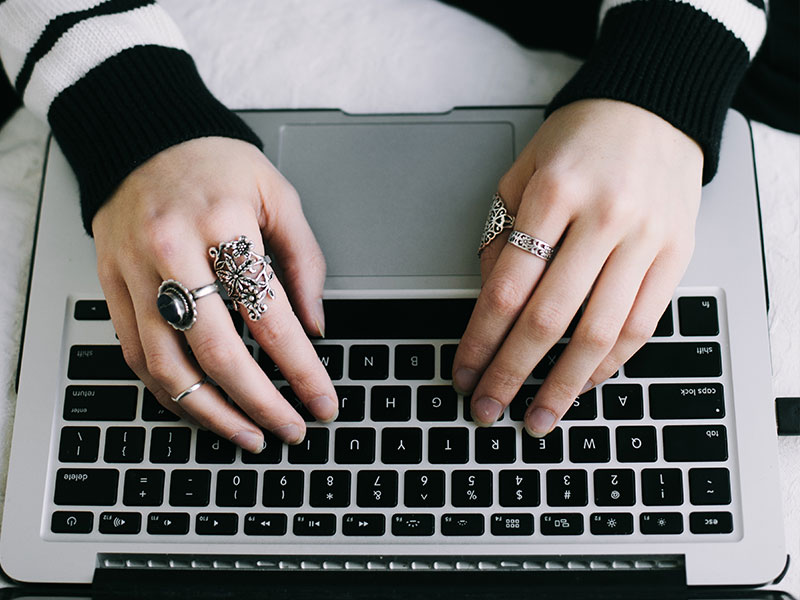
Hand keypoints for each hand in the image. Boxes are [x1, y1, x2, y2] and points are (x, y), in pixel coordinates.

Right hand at [92, 137, 335, 452]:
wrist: (143, 139)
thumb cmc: (216, 165)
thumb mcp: (278, 194)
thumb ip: (304, 260)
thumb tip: (316, 325)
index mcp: (223, 224)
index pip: (269, 317)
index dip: (301, 370)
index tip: (323, 401)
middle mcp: (172, 252)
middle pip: (218, 352)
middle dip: (261, 404)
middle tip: (291, 429)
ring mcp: (134, 273)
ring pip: (170, 367)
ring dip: (213, 413)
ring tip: (250, 435)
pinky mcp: (112, 288)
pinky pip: (138, 356)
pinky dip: (172, 392)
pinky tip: (204, 408)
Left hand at [453, 99, 702, 435]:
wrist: (653, 107)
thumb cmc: (581, 140)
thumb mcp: (523, 172)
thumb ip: (501, 234)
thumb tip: (486, 300)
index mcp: (554, 194)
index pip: (506, 289)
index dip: (479, 342)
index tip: (464, 372)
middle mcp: (602, 219)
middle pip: (548, 320)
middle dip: (511, 374)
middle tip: (488, 409)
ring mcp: (645, 240)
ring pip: (599, 335)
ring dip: (562, 386)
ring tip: (537, 417)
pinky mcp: (676, 256)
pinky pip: (641, 326)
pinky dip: (610, 364)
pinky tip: (583, 383)